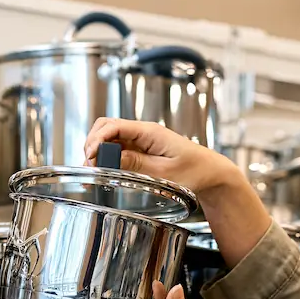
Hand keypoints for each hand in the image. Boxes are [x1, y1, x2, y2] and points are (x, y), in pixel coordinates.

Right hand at [85, 119, 245, 199]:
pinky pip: (118, 148)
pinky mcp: (142, 149)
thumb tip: (111, 159)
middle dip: (92, 143)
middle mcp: (143, 132)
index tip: (91, 157)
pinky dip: (107, 156)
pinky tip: (105, 169)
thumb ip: (137, 164)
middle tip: (89, 165)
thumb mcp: (165, 172)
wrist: (211, 172)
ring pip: (109, 137)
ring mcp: (141, 140)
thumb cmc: (195, 170)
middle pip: (106, 127)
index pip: (114, 126)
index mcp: (149, 132)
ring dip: (98, 150)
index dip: (97, 140)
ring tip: (94, 169)